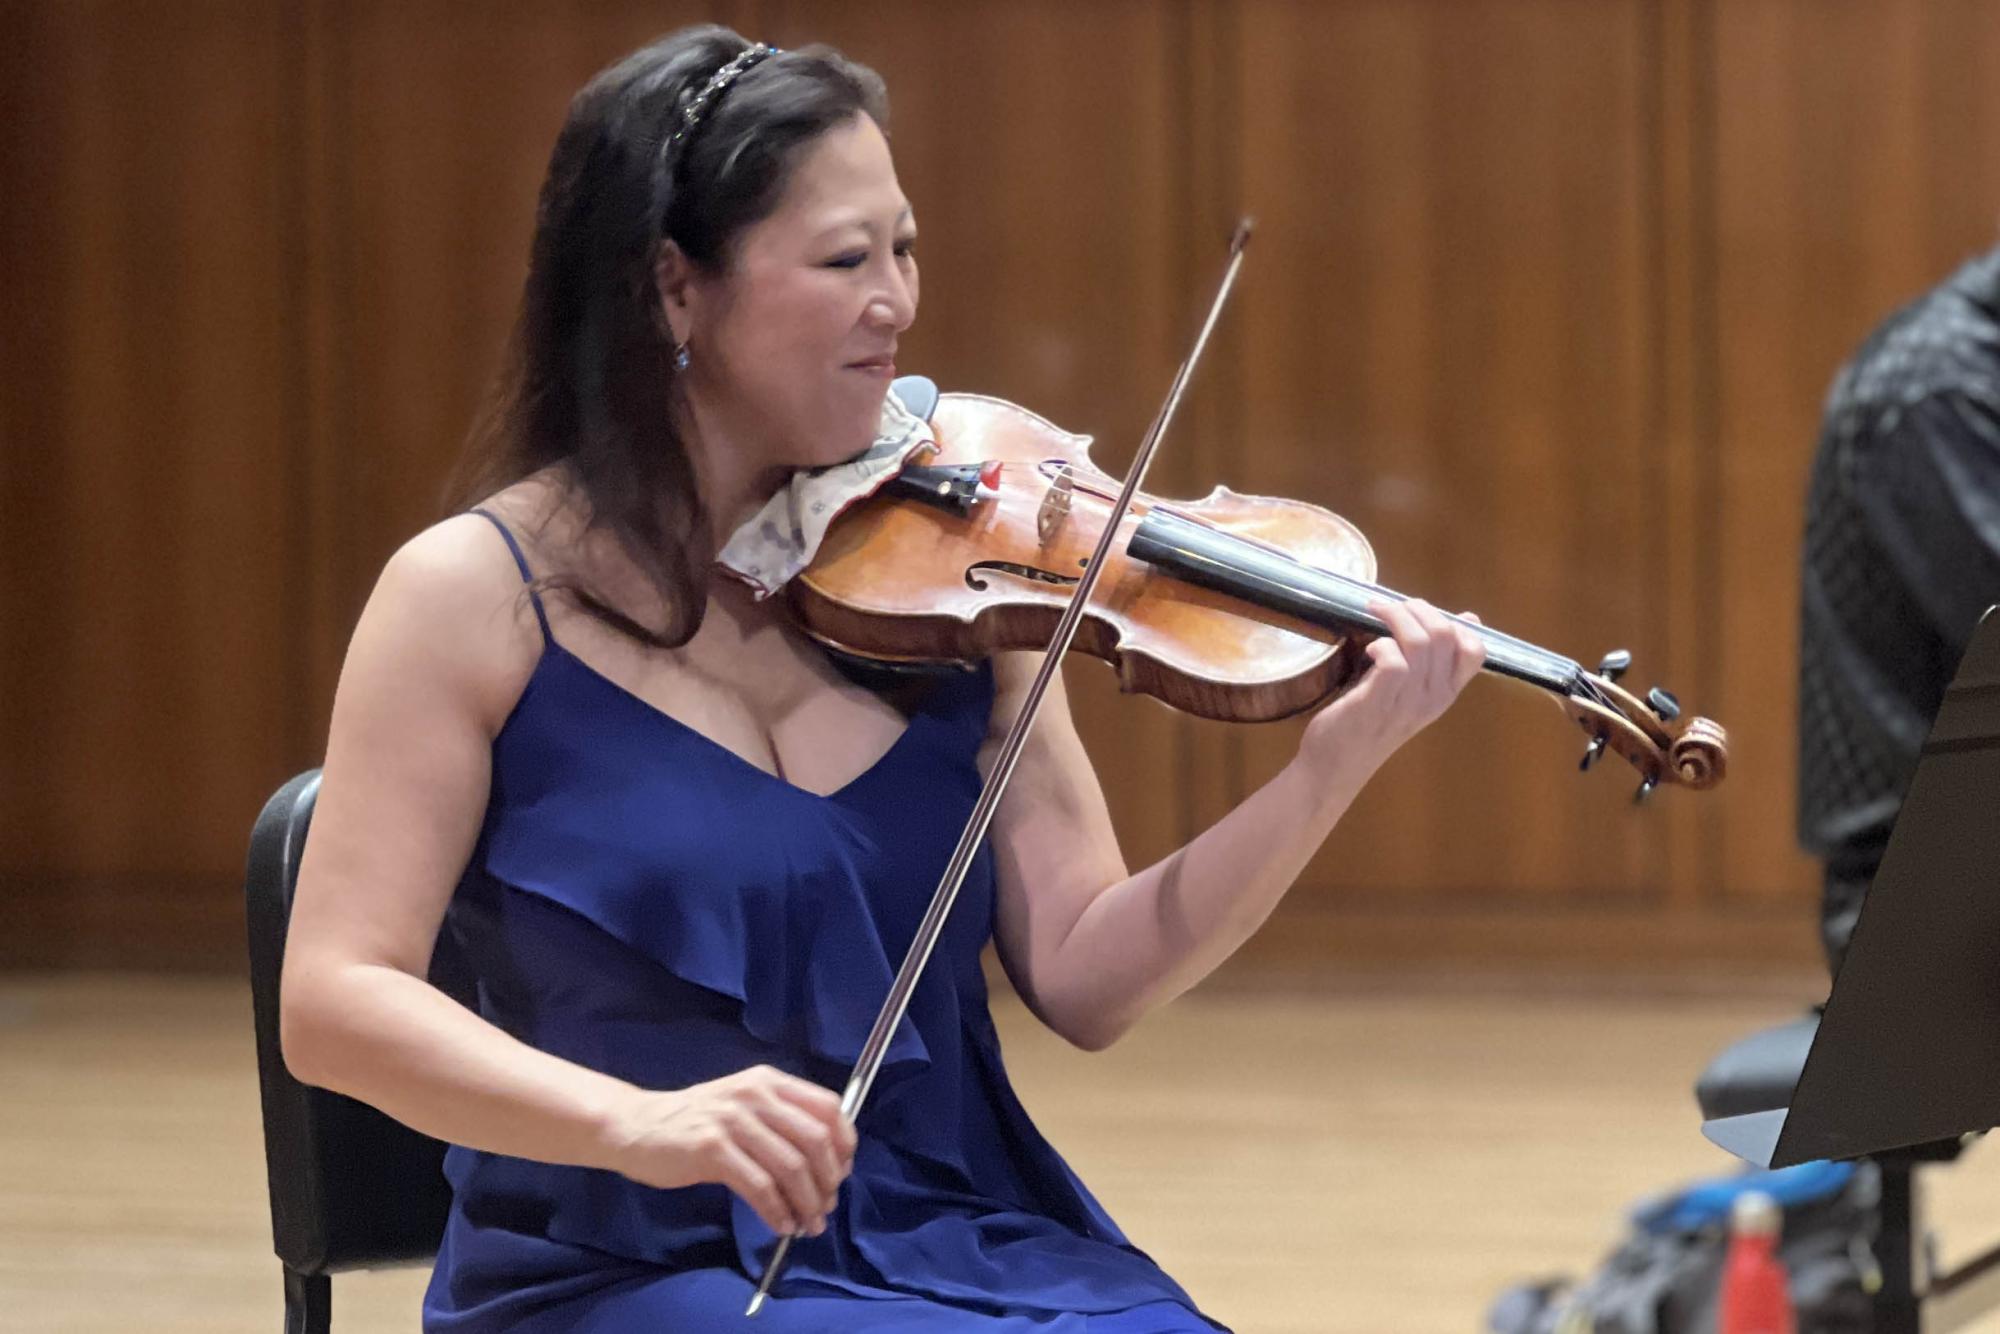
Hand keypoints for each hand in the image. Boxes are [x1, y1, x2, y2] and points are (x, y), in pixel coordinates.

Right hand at [601, 1065, 855, 1235]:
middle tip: (825, 1208)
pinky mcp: (711, 1148)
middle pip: (815, 1140)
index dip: (844, 1144)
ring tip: (807, 1224)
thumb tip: (827, 1163)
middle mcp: (755, 1094)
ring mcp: (733, 1120)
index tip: (841, 1174)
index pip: (828, 1107)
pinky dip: (777, 1211)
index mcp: (769, 1081)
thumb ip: (781, 1121)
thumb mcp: (743, 1105)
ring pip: (790, 1166)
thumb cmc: (695, 1121)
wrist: (637, 1126)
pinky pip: (759, 1186)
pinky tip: (781, 1225)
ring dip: (806, 1202)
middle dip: (828, 1181)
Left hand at [1297, 597, 1485, 779]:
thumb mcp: (1409, 690)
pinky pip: (1393, 661)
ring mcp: (1408, 702)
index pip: (1476, 651)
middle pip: (1446, 635)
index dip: (1456, 624)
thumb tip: (1467, 619)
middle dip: (1418, 609)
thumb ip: (1432, 660)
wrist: (1336, 765)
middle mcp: (1434, 697)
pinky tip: (1368, 650)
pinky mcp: (1378, 702)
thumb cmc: (1369, 721)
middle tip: (1392, 607)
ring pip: (1420, 642)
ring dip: (1396, 618)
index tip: (1426, 616)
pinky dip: (1381, 645)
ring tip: (1376, 614)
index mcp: (1444, 693)